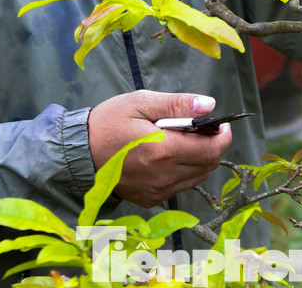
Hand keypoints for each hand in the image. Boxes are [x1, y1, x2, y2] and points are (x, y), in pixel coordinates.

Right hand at [88, 91, 232, 206]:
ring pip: (197, 177)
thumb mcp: (140, 103)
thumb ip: (177, 104)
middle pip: (208, 165)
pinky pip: (179, 186)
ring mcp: (156, 191)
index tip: (220, 124)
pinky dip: (182, 172)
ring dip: (199, 159)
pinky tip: (166, 157)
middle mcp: (163, 176)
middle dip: (211, 145)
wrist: (78, 153)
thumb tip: (209, 105)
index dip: (223, 136)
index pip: (212, 150)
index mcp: (162, 151)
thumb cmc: (108, 122)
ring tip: (181, 141)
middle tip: (198, 129)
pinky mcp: (149, 199)